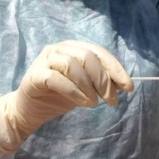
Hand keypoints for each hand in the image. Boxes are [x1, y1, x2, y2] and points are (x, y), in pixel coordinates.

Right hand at [0, 40, 133, 151]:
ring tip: (93, 103)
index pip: (99, 53)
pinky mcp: (35, 74)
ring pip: (72, 65)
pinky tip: (82, 103)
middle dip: (103, 79)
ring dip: (88, 86)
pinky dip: (74, 91)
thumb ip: (101, 82)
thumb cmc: (59, 96)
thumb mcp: (86, 89)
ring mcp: (45, 59)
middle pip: (87, 57)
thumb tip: (123, 84)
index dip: (116, 69)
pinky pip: (56, 78)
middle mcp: (59, 49)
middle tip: (111, 100)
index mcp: (74, 48)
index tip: (128, 87)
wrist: (30, 110)